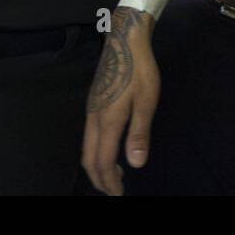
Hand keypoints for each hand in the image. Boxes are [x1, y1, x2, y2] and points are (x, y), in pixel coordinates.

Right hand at [81, 7, 159, 195]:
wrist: (124, 40)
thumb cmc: (140, 70)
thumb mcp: (147, 101)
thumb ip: (139, 134)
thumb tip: (136, 164)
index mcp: (108, 122)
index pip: (103, 162)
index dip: (110, 181)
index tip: (119, 194)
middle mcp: (93, 120)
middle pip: (89, 159)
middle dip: (100, 179)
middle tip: (114, 191)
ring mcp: (90, 111)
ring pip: (86, 149)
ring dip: (97, 166)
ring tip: (113, 175)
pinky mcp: (92, 104)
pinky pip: (88, 137)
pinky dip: (95, 152)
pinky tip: (108, 149)